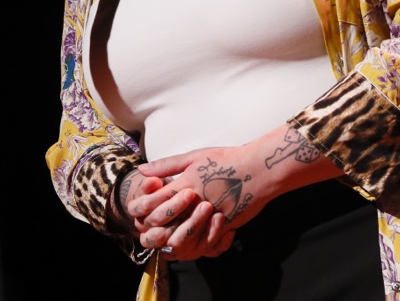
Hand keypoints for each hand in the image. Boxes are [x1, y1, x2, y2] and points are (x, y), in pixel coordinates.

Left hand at [136, 126, 343, 257]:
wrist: (259, 170)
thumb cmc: (228, 159)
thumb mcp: (196, 156)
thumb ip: (168, 165)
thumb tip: (141, 170)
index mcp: (185, 183)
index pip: (154, 202)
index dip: (143, 208)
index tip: (141, 211)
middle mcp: (195, 201)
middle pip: (165, 223)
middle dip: (153, 228)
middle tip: (149, 229)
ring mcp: (210, 215)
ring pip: (183, 236)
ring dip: (172, 238)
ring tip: (168, 236)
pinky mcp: (224, 224)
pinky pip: (204, 240)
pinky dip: (196, 242)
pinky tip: (191, 239)